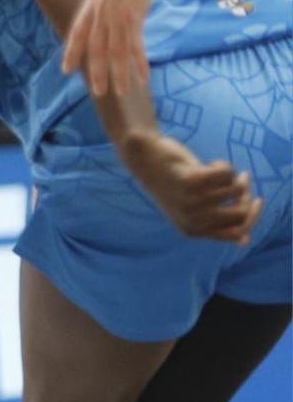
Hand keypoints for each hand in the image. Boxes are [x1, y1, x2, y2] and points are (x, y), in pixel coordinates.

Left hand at [61, 0, 157, 95]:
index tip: (66, 70)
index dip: (73, 52)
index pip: (78, 32)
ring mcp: (117, 16)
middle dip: (96, 71)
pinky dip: (139, 63)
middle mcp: (101, 13)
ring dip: (118, 74)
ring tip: (121, 93)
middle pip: (95, 49)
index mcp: (92, 2)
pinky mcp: (135, 15)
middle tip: (97, 92)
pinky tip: (144, 78)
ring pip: (115, 52)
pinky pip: (136, 45)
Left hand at [118, 130, 261, 243]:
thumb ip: (216, 225)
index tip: (257, 199)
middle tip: (240, 179)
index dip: (252, 217)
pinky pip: (227, 173)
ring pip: (236, 190)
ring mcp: (189, 202)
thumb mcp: (194, 210)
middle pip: (241, 213)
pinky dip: (224, 165)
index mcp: (192, 230)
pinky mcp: (189, 181)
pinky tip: (211, 164)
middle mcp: (191, 220)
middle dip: (247, 194)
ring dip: (234, 176)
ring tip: (219, 169)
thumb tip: (244, 242)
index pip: (237, 233)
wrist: (144, 160)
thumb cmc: (173, 184)